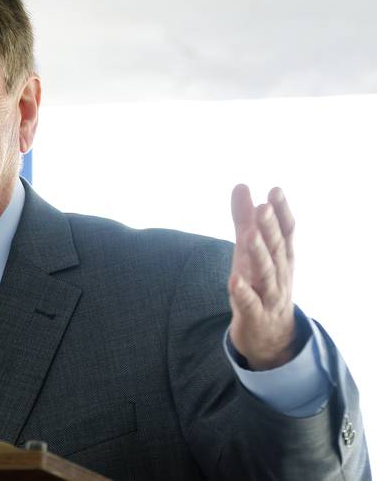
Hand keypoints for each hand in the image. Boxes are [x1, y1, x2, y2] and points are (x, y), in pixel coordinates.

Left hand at [228, 184, 296, 369]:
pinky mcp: (254, 315)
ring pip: (266, 275)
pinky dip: (243, 292)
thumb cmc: (259, 283)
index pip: (287, 232)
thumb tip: (241, 185)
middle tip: (263, 207)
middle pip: (276, 250)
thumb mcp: (251, 250)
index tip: (275, 191)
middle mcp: (279, 274)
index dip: (282, 212)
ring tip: (249, 235)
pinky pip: (249, 304)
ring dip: (259, 255)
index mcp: (282, 257)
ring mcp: (269, 296)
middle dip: (270, 229)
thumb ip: (245, 219)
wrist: (270, 335)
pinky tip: (234, 280)